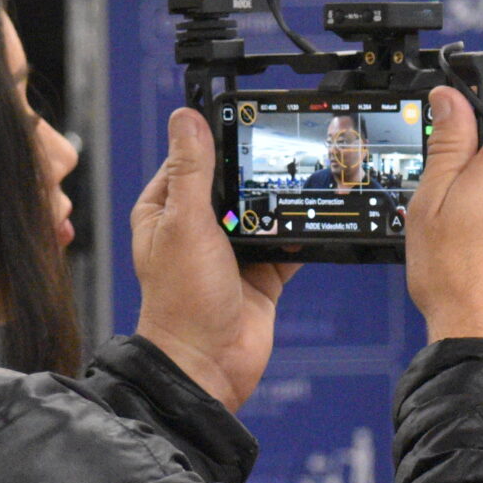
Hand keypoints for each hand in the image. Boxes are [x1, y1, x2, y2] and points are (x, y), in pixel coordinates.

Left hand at [131, 107, 298, 409]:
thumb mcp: (186, 223)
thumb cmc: (182, 301)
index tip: (247, 117)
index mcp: (165, 210)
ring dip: (281, 200)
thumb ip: (191, 171)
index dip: (216, 138)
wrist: (209, 365)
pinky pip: (287, 244)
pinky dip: (302, 233)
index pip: (191, 157)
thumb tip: (186, 118)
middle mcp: (196, 227)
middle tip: (289, 144)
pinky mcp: (261, 274)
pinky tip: (318, 216)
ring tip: (308, 175)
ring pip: (263, 211)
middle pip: (233, 182)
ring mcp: (230, 251)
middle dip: (258, 169)